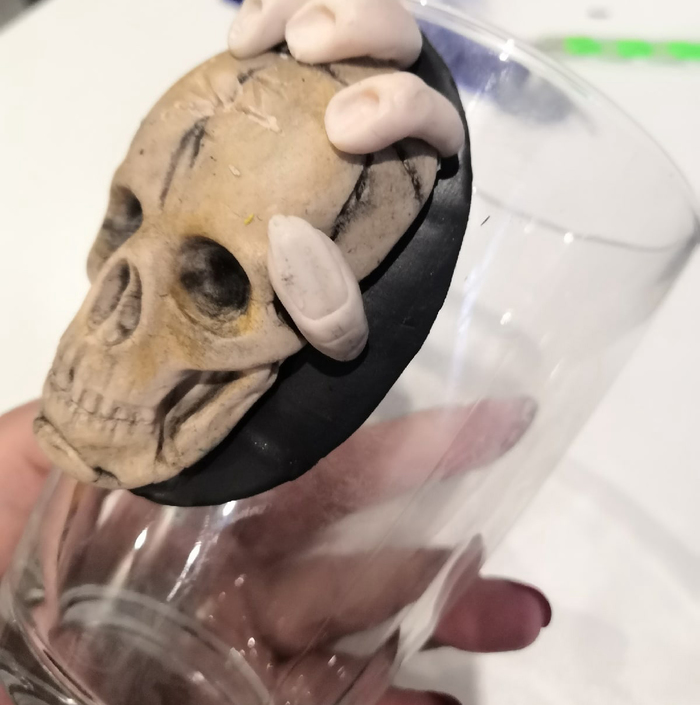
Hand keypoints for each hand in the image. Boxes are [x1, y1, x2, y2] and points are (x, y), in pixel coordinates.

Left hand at [0, 400, 549, 704]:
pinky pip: (320, 702)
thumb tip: (151, 348)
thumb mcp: (18, 470)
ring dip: (439, 616)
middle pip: (347, 539)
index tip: (460, 415)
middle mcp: (229, 568)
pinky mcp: (241, 700)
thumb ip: (73, 419)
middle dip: (434, 513)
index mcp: (189, 505)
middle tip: (512, 474)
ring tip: (517, 610)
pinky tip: (435, 700)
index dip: (376, 439)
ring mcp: (239, 646)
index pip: (299, 461)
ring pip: (354, 626)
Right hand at [231, 0, 465, 360]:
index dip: (402, 113)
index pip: (434, 122)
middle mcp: (379, 109)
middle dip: (361, 33)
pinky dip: (268, 9)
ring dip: (311, 6)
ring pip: (346, 11)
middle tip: (307, 49)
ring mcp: (331, 76)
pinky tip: (240, 40)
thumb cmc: (285, 271)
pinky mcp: (282, 62)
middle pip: (400, 42)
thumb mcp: (308, 292)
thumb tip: (336, 330)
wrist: (228, 251)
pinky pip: (287, 9)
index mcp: (409, 163)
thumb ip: (326, 299)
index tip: (342, 130)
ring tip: (264, 36)